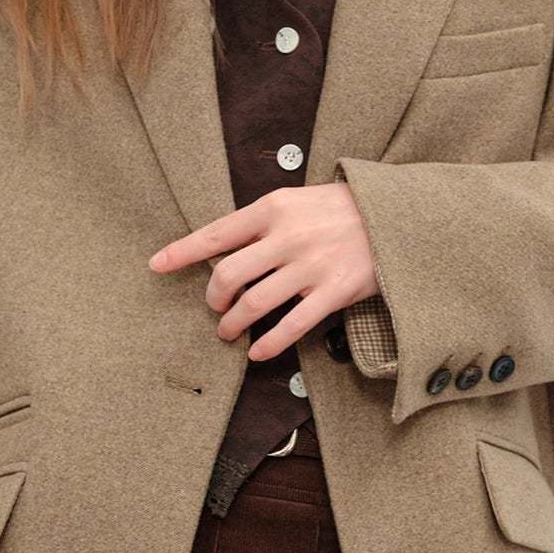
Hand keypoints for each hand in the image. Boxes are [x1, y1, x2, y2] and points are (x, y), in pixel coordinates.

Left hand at [148, 183, 378, 361]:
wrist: (397, 216)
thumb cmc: (341, 210)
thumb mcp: (297, 201)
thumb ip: (263, 222)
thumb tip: (223, 249)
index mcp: (273, 209)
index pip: (215, 233)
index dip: (181, 252)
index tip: (156, 265)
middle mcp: (287, 236)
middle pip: (228, 275)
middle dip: (212, 298)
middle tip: (213, 307)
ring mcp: (310, 266)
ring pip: (254, 304)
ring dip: (233, 324)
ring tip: (229, 331)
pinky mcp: (333, 292)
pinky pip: (291, 326)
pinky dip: (268, 344)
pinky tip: (258, 351)